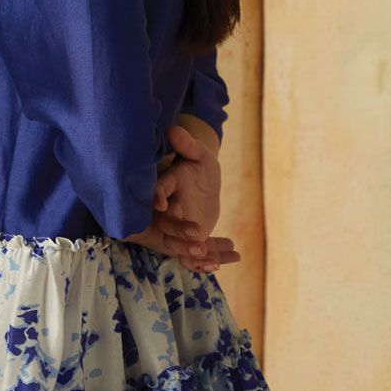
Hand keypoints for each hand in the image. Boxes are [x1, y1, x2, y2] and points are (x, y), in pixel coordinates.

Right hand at [124, 122, 240, 270]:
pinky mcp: (189, 241)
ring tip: (214, 261)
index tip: (163, 205)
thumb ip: (188, 146)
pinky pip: (196, 255)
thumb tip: (174, 129)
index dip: (158, 198)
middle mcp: (169, 210)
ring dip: (194, 255)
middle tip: (198, 237)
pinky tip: (233, 257)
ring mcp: (178, 227)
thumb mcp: (200, 156)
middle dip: (179, 232)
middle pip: (167, 224)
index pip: (158, 192)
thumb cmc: (201, 167)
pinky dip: (213, 259)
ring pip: (179, 246)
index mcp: (168, 186)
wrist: (206, 187)